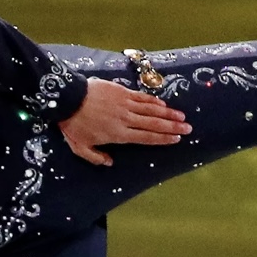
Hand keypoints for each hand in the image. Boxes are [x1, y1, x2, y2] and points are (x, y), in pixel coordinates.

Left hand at [57, 78, 190, 165]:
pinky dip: (153, 101)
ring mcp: (125, 104)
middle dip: (172, 127)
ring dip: (168, 113)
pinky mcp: (121, 92)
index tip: (176, 139)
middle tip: (188, 128)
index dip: (162, 139)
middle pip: (154, 124)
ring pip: (151, 110)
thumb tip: (110, 163)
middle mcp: (126, 120)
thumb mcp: (80, 147)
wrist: (67, 98)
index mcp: (118, 135)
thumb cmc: (73, 124)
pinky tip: (163, 103)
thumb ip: (96, 157)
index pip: (146, 138)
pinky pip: (141, 97)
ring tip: (181, 116)